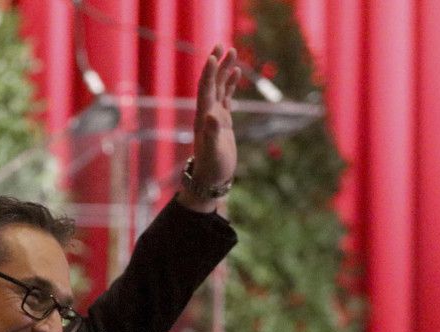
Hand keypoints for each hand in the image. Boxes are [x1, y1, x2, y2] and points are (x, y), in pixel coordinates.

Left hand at [181, 45, 240, 211]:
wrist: (211, 179)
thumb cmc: (212, 168)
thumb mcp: (214, 152)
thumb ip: (212, 134)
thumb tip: (212, 115)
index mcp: (203, 117)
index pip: (205, 89)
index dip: (209, 73)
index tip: (214, 56)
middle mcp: (207, 113)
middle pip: (211, 83)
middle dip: (217, 64)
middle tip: (222, 44)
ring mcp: (214, 116)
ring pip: (219, 87)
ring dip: (224, 70)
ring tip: (233, 51)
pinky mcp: (222, 121)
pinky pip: (226, 97)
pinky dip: (230, 84)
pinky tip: (236, 73)